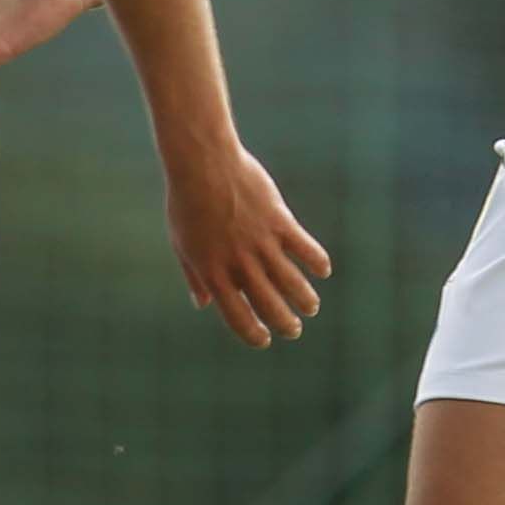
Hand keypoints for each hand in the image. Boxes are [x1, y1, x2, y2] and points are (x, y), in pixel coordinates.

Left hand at [164, 139, 331, 347]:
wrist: (202, 164)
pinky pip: (305, 248)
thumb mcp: (182, 244)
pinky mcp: (279, 221)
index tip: (264, 340)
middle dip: (285, 324)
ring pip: (291, 282)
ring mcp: (260, 243)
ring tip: (311, 307)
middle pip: (269, 305)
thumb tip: (202, 304)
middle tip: (294, 330)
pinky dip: (317, 262)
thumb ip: (194, 276)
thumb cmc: (186, 203)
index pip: (237, 316)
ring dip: (305, 299)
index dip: (253, 334)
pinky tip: (323, 270)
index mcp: (212, 272)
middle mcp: (239, 263)